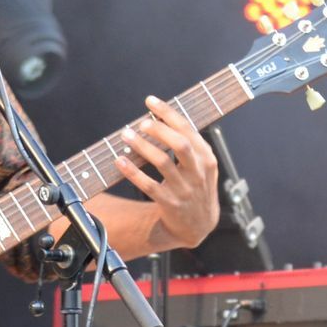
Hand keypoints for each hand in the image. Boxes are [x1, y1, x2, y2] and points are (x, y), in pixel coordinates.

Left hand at [114, 95, 219, 250]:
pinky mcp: (170, 204)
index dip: (168, 113)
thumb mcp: (202, 166)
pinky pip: (148, 185)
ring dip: (142, 146)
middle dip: (159, 130)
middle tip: (141, 123)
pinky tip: (120, 161)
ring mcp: (184, 189)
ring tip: (126, 135)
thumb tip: (160, 117)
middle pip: (180, 144)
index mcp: (206, 158)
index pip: (188, 130)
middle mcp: (198, 172)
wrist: (199, 225)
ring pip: (162, 162)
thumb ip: (189, 144)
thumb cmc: (196, 186)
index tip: (150, 101)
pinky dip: (133, 172)